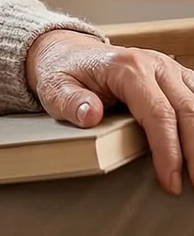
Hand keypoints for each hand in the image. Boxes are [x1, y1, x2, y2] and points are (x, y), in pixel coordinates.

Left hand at [26, 29, 193, 193]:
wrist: (68, 51)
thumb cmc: (64, 70)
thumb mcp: (55, 87)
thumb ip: (71, 102)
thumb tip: (91, 114)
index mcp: (127, 67)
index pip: (158, 113)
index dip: (168, 150)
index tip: (170, 180)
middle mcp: (153, 64)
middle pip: (188, 111)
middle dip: (193, 153)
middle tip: (191, 185)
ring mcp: (168, 69)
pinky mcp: (175, 77)